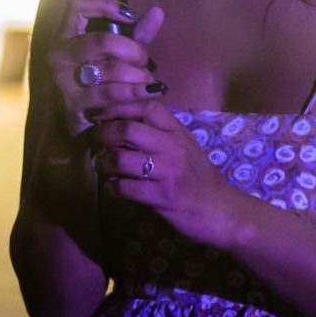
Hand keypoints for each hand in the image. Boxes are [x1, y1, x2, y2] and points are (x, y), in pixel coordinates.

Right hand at [47, 0, 165, 136]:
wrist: (88, 123)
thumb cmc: (105, 81)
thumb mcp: (122, 55)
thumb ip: (139, 34)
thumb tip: (158, 11)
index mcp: (67, 35)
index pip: (78, 5)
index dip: (105, 4)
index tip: (130, 15)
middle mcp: (59, 55)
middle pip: (102, 41)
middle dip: (134, 52)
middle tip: (146, 63)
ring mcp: (63, 82)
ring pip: (110, 70)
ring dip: (138, 77)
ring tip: (151, 84)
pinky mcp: (73, 106)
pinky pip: (111, 96)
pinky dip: (134, 96)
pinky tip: (146, 98)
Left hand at [91, 101, 233, 244]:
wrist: (220, 209)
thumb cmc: (199, 177)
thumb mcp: (185, 147)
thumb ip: (161, 133)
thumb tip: (125, 122)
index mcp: (178, 132)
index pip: (148, 107)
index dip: (121, 107)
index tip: (103, 113)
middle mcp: (173, 147)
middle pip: (129, 129)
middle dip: (104, 134)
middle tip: (95, 141)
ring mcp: (168, 172)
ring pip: (122, 159)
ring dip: (104, 163)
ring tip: (102, 166)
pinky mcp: (162, 196)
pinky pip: (125, 188)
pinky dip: (112, 188)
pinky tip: (112, 189)